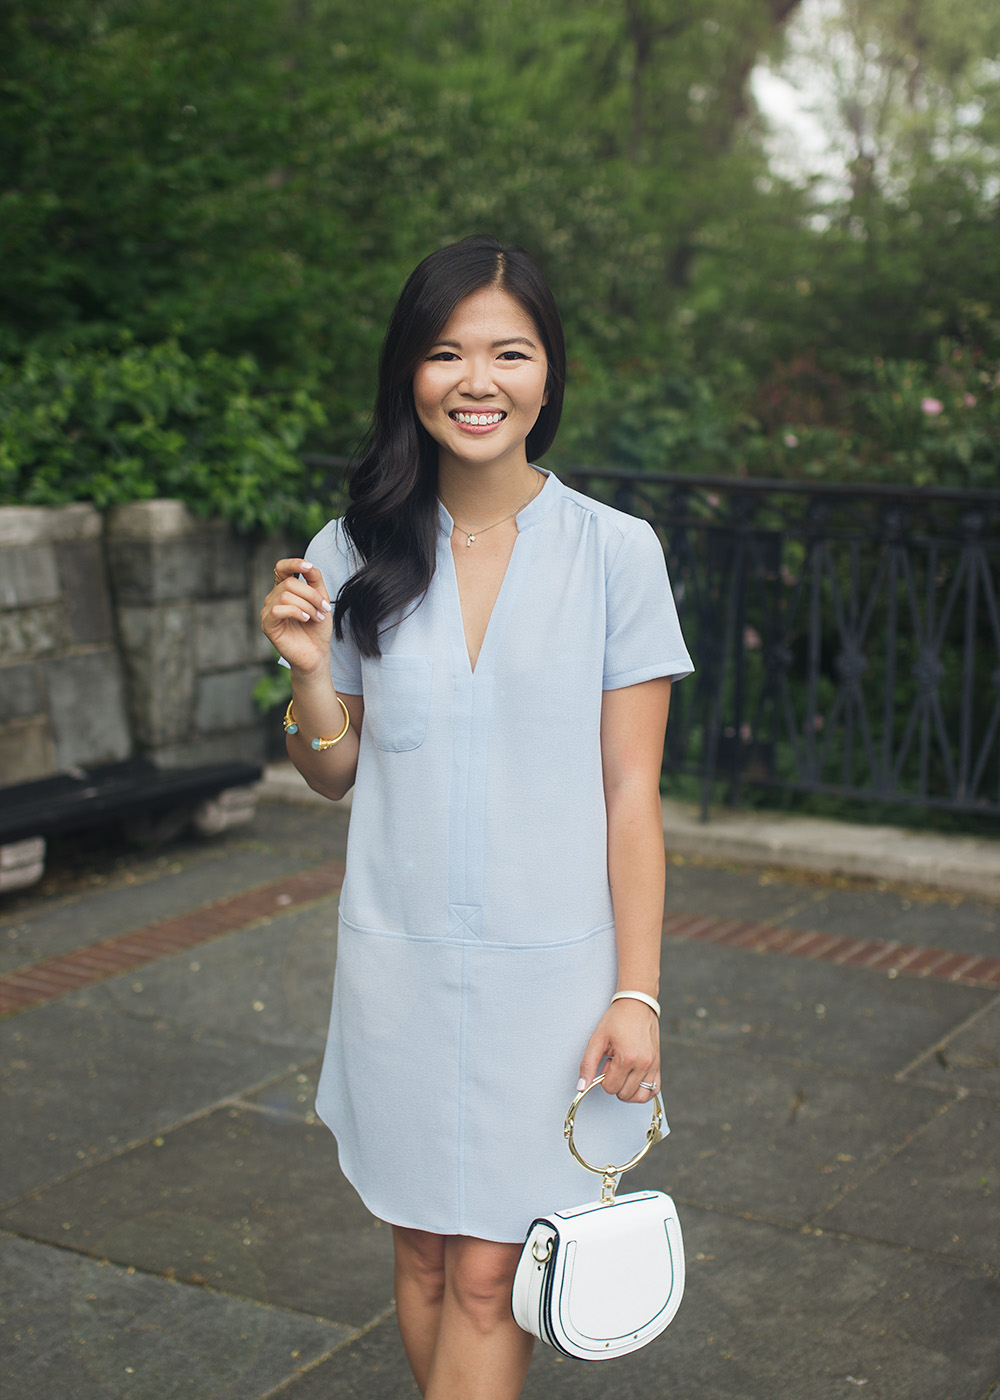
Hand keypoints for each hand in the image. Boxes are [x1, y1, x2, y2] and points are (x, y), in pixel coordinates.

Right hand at [260, 558, 332, 674]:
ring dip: (307, 605)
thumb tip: (309, 565)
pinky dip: (296, 612)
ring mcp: (268, 611)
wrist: (317, 653)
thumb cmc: (317, 628)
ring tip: (316, 617)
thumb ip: (315, 581)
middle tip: (324, 609)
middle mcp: (273, 597)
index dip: (293, 563)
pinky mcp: (267, 625)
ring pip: (285, 595)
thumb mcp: (321, 600)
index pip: (281, 568)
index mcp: (285, 589)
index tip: (308, 567)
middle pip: (290, 583)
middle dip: (312, 595)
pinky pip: (277, 609)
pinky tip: (306, 619)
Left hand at [578, 999, 659, 1103]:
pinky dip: (643, 1091)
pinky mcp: (658, 1065)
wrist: (637, 1005)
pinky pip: (654, 1090)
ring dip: (628, 1090)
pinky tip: (634, 1079)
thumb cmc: (617, 1019)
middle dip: (615, 1083)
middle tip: (614, 1064)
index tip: (606, 1063)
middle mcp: (643, 1064)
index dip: (603, 1079)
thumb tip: (582, 1086)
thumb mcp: (597, 1039)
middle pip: (624, 1095)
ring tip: (624, 1072)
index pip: (611, 1088)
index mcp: (627, 1058)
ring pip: (639, 1097)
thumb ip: (587, 1064)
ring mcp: (653, 1066)